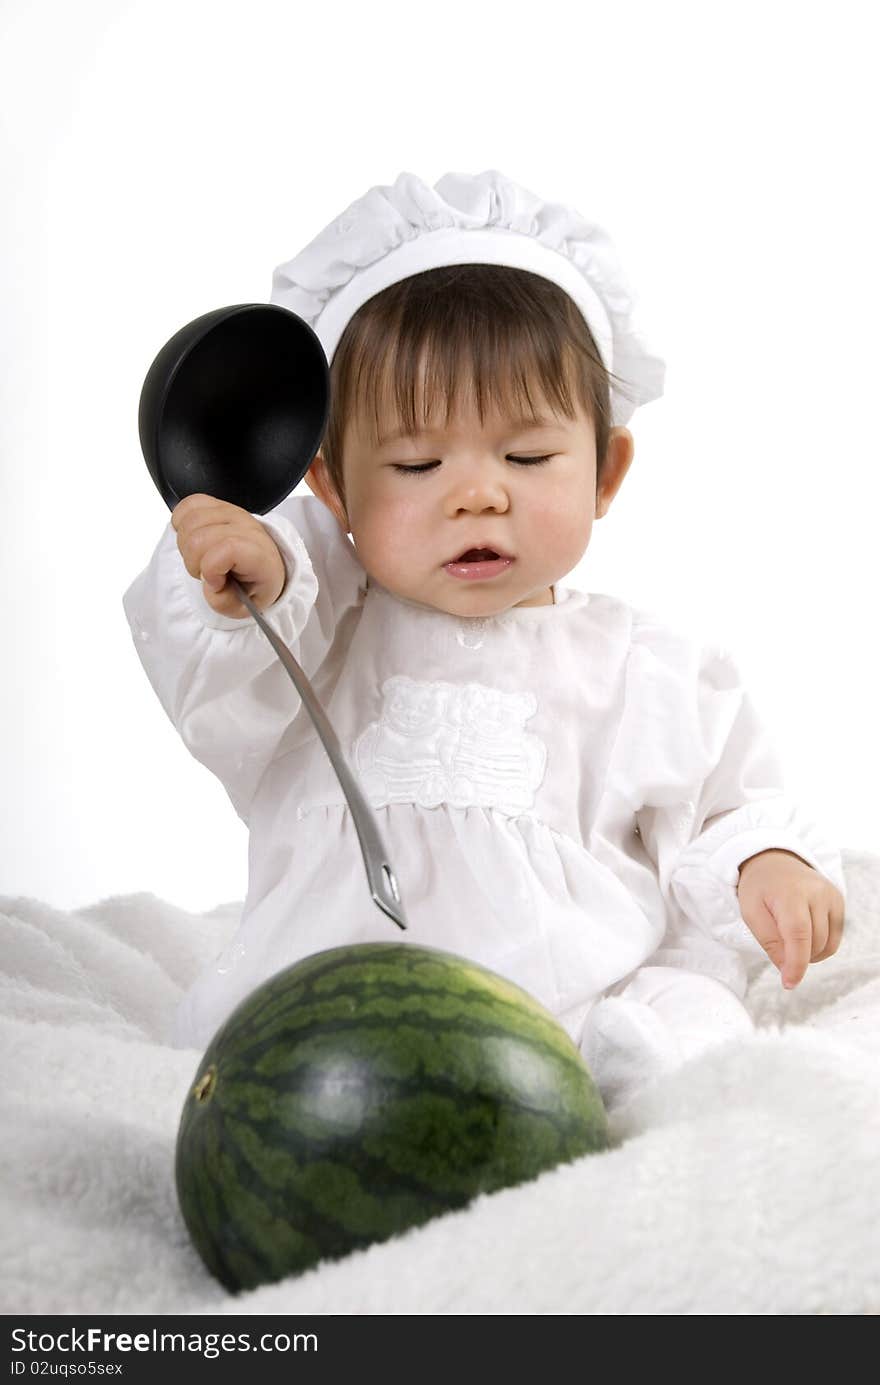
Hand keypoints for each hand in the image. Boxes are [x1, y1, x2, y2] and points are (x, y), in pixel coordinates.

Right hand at [171, 493, 286, 617]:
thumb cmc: (254, 583)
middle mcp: (246, 527)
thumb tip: (210, 583)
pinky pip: (188, 504)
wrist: (265, 564)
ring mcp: (231, 512)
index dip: (211, 569)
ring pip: (190, 521)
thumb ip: (224, 602)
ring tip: (200, 557)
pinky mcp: (216, 504)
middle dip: (194, 562)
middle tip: (206, 572)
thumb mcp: (244, 607)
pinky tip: (192, 538)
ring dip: (186, 545)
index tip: (216, 582)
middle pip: (199, 538)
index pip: (227, 548)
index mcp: (259, 554)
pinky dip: (182, 523)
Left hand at [736, 848, 844, 988]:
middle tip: (777, 943)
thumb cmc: (759, 888)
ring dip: (808, 953)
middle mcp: (817, 893)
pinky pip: (834, 938)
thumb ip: (768, 941)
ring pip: (827, 945)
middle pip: (813, 943)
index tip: (789, 983)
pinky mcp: (839, 902)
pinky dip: (820, 945)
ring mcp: (832, 896)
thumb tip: (787, 969)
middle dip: (796, 956)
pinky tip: (804, 934)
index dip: (796, 963)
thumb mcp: (750, 912)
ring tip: (788, 937)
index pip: (799, 935)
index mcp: (790, 893)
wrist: (773, 861)